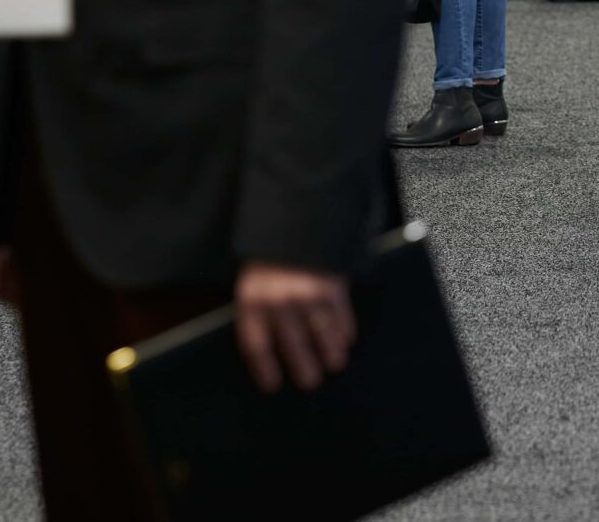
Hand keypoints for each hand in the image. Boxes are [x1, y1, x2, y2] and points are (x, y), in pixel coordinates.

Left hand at [236, 263, 353, 392]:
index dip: (264, 367)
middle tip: (310, 381)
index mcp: (253, 298)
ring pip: (320, 333)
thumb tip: (272, 346)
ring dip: (330, 351)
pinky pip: (340, 315)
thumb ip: (260, 308)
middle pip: (292, 344)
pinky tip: (346, 338)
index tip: (273, 385)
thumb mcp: (255, 278)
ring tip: (335, 363)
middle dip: (302, 366)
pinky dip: (344, 329)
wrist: (295, 214)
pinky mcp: (331, 283)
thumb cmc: (271, 255)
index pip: (256, 343)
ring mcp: (307, 292)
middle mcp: (279, 299)